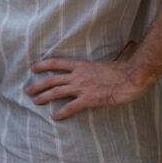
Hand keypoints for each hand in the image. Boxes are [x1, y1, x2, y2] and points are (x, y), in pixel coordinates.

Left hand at [26, 42, 152, 119]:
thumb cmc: (128, 69)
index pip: (57, 63)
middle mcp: (78, 76)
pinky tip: (54, 117)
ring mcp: (82, 87)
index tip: (33, 68)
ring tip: (35, 102)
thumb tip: (131, 45)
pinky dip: (61, 112)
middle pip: (51, 79)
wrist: (134, 76)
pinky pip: (71, 106)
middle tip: (27, 90)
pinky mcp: (89, 99)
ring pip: (56, 92)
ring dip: (44, 97)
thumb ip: (121, 54)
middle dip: (37, 85)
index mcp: (82, 65)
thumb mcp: (120, 59)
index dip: (43, 65)